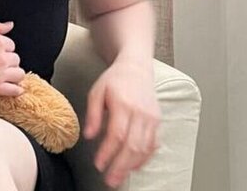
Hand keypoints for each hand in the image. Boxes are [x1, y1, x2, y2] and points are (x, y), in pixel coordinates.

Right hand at [0, 20, 24, 96]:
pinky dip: (16, 89)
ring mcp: (0, 73)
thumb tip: (10, 25)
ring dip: (14, 73)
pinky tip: (13, 87)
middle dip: (9, 61)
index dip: (4, 49)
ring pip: (19, 74)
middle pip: (16, 59)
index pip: (12, 45)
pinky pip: (14, 90)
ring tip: (5, 74)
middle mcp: (1, 57)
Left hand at [84, 58, 160, 187]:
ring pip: (144, 148)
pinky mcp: (157, 121)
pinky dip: (144, 158)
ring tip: (120, 178)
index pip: (117, 134)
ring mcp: (152, 118)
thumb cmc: (115, 79)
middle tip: (110, 180)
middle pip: (133, 145)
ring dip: (132, 166)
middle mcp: (141, 113)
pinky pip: (153, 144)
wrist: (136, 68)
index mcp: (124, 104)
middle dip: (121, 166)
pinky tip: (134, 167)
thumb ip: (93, 114)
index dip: (108, 152)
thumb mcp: (97, 92)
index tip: (99, 165)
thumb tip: (88, 136)